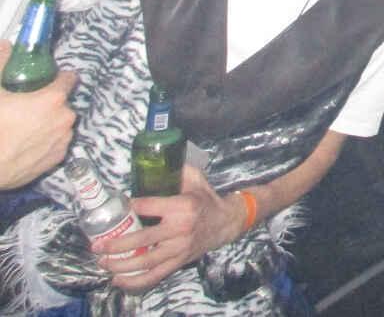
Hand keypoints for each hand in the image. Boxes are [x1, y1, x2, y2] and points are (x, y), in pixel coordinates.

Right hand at [0, 42, 77, 188]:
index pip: (69, 79)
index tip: (48, 79)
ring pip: (61, 123)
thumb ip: (0, 63)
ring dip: (50, 122)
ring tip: (27, 126)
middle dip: (50, 103)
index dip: (58, 77)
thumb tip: (4, 45)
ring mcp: (63, 140)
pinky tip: (28, 142)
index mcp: (54, 99)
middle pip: (63, 103)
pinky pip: (56, 143)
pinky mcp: (58, 158)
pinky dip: (47, 140)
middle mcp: (65, 118)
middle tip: (28, 106)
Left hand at [95, 165, 242, 290]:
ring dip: (121, 264)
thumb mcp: (195, 179)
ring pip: (146, 261)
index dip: (130, 206)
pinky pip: (155, 275)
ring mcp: (180, 248)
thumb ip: (175, 171)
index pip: (149, 206)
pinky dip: (136, 281)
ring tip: (103, 262)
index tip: (118, 205)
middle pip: (142, 239)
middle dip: (116, 244)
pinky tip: (119, 280)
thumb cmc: (206, 198)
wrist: (225, 222)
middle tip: (97, 245)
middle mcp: (180, 228)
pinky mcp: (180, 261)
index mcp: (182, 206)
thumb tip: (152, 163)